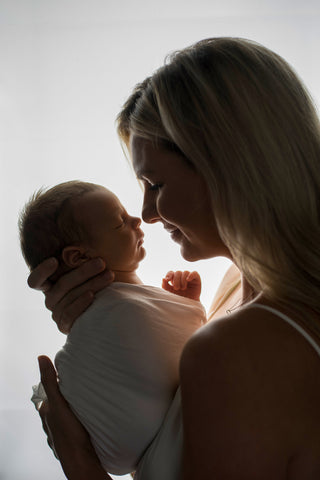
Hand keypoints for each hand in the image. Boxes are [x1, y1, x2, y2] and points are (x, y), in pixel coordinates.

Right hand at [28, 258, 113, 332]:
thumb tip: (86, 225)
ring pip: (69, 297)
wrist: (117, 305)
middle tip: (101, 262)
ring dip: (91, 284)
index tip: (55, 260)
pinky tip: (93, 295)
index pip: (36, 281)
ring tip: (109, 275)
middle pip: (60, 285)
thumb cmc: (103, 279)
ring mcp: (58, 312)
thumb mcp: (94, 265)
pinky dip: (81, 304)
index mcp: (52, 283)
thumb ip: (84, 254)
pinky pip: (70, 314)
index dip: (42, 271)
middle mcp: (51, 298)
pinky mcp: (66, 325)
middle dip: (82, 272)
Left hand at [37, 356, 107, 479]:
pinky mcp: (73, 439)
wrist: (82, 461)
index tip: (73, 375)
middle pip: (60, 402)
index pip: (52, 390)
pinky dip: (81, 420)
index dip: (61, 382)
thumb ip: (50, 381)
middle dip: (70, 395)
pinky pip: (76, 425)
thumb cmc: (69, 434)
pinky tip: (89, 418)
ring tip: (89, 401)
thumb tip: (41, 358)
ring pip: (68, 414)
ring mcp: (62, 432)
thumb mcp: (59, 403)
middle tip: (83, 387)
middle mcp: (51, 422)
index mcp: (46, 411)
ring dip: (77, 408)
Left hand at [162, 270, 201, 300]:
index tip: (167, 280)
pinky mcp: (196, 279)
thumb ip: (165, 286)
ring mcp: (189, 278)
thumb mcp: (170, 293)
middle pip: (178, 272)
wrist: (188, 306)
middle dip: (176, 280)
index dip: (169, 274)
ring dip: (182, 280)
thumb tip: (163, 278)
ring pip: (185, 272)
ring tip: (183, 288)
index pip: (171, 272)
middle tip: (176, 288)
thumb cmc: (178, 300)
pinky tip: (188, 280)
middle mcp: (182, 277)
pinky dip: (191, 275)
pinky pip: (194, 273)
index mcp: (174, 279)